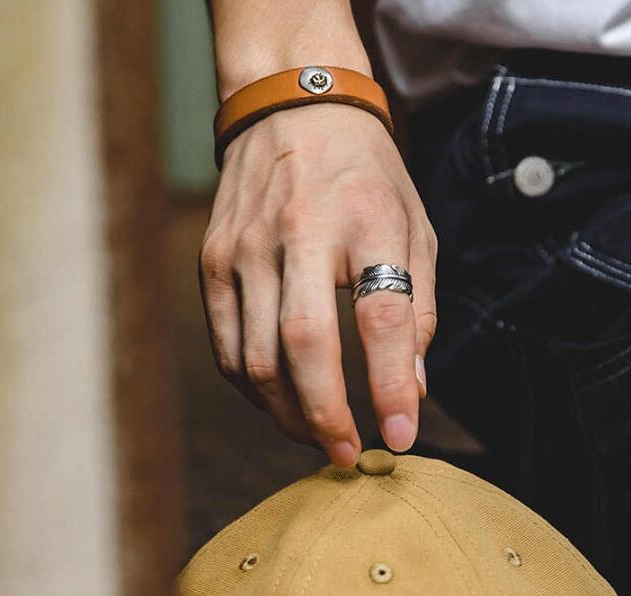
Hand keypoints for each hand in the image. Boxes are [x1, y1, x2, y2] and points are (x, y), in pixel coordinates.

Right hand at [199, 103, 437, 465]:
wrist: (291, 107)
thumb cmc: (364, 178)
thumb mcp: (413, 228)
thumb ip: (417, 308)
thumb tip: (412, 389)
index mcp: (365, 219)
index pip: (381, 315)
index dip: (391, 383)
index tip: (401, 435)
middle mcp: (299, 231)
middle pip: (305, 344)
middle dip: (327, 414)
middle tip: (348, 454)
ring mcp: (246, 247)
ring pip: (257, 357)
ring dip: (287, 412)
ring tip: (317, 434)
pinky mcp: (212, 261)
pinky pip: (226, 346)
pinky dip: (252, 388)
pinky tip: (280, 401)